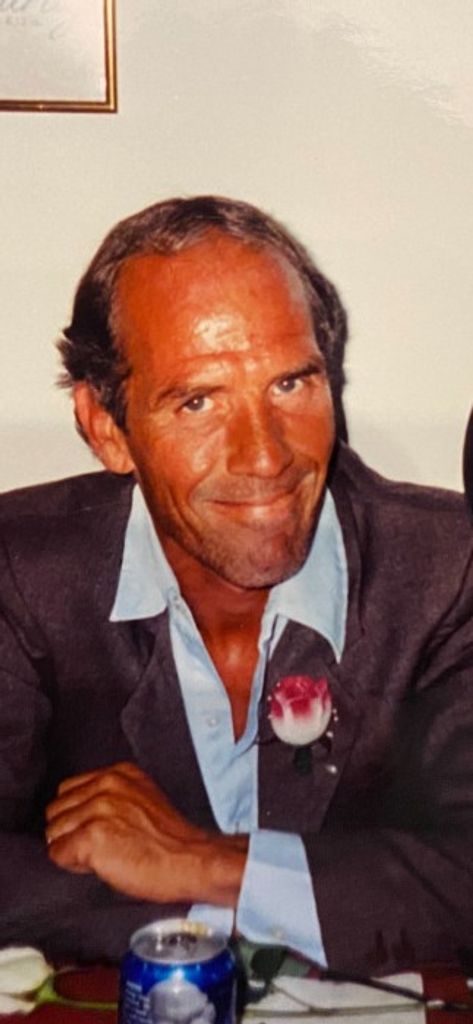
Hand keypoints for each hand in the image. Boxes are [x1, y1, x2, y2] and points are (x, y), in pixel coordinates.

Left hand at [45, 762, 246, 905]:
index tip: (98, 831)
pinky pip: (58, 854)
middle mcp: (106, 785)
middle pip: (57, 810)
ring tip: (103, 856)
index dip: (78, 816)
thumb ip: (110, 797)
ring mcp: (98, 809)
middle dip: (70, 831)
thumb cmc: (170, 840)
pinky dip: (73, 866)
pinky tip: (101, 866)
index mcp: (118, 773)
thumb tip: (77, 814)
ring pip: (54, 832)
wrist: (191, 860)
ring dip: (71, 849)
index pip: (69, 790)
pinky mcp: (92, 837)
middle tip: (99, 847)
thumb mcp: (142, 799)